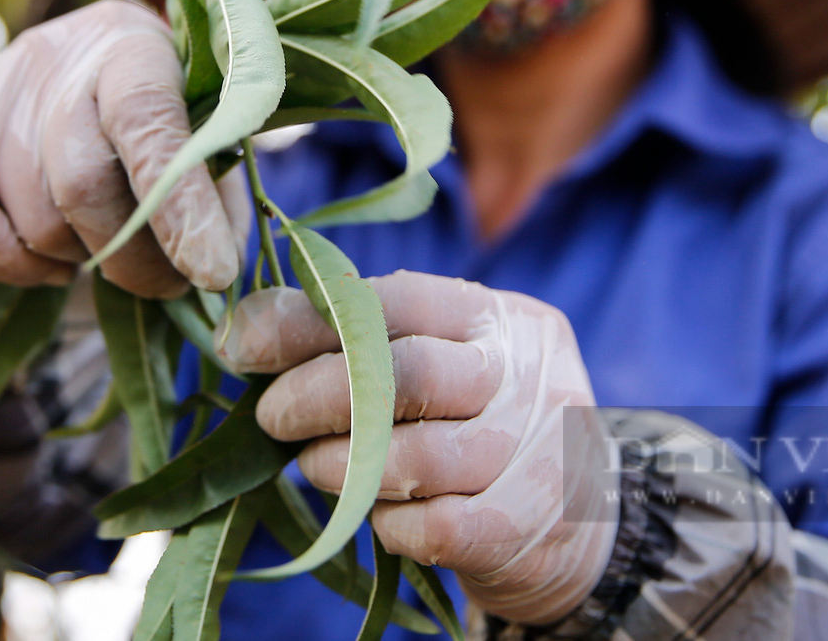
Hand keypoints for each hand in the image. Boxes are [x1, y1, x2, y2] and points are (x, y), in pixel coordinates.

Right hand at [0, 0, 249, 296]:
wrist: (64, 70)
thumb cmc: (154, 112)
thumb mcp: (200, 128)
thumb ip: (215, 192)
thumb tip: (213, 272)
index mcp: (130, 44)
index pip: (146, 117)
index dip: (180, 202)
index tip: (212, 271)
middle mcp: (53, 58)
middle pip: (82, 181)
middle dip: (134, 257)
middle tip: (168, 283)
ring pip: (36, 219)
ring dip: (83, 258)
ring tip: (107, 245)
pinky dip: (16, 265)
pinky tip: (54, 260)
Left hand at [221, 271, 618, 625]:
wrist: (582, 517)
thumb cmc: (481, 419)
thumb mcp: (451, 354)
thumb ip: (373, 335)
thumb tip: (249, 327)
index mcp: (500, 318)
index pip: (397, 299)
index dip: (310, 320)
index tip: (245, 344)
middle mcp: (524, 377)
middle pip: (405, 375)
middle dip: (316, 394)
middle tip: (272, 414)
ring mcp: (530, 454)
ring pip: (414, 459)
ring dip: (338, 463)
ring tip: (312, 463)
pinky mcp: (520, 528)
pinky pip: (430, 528)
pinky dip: (385, 521)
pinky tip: (374, 511)